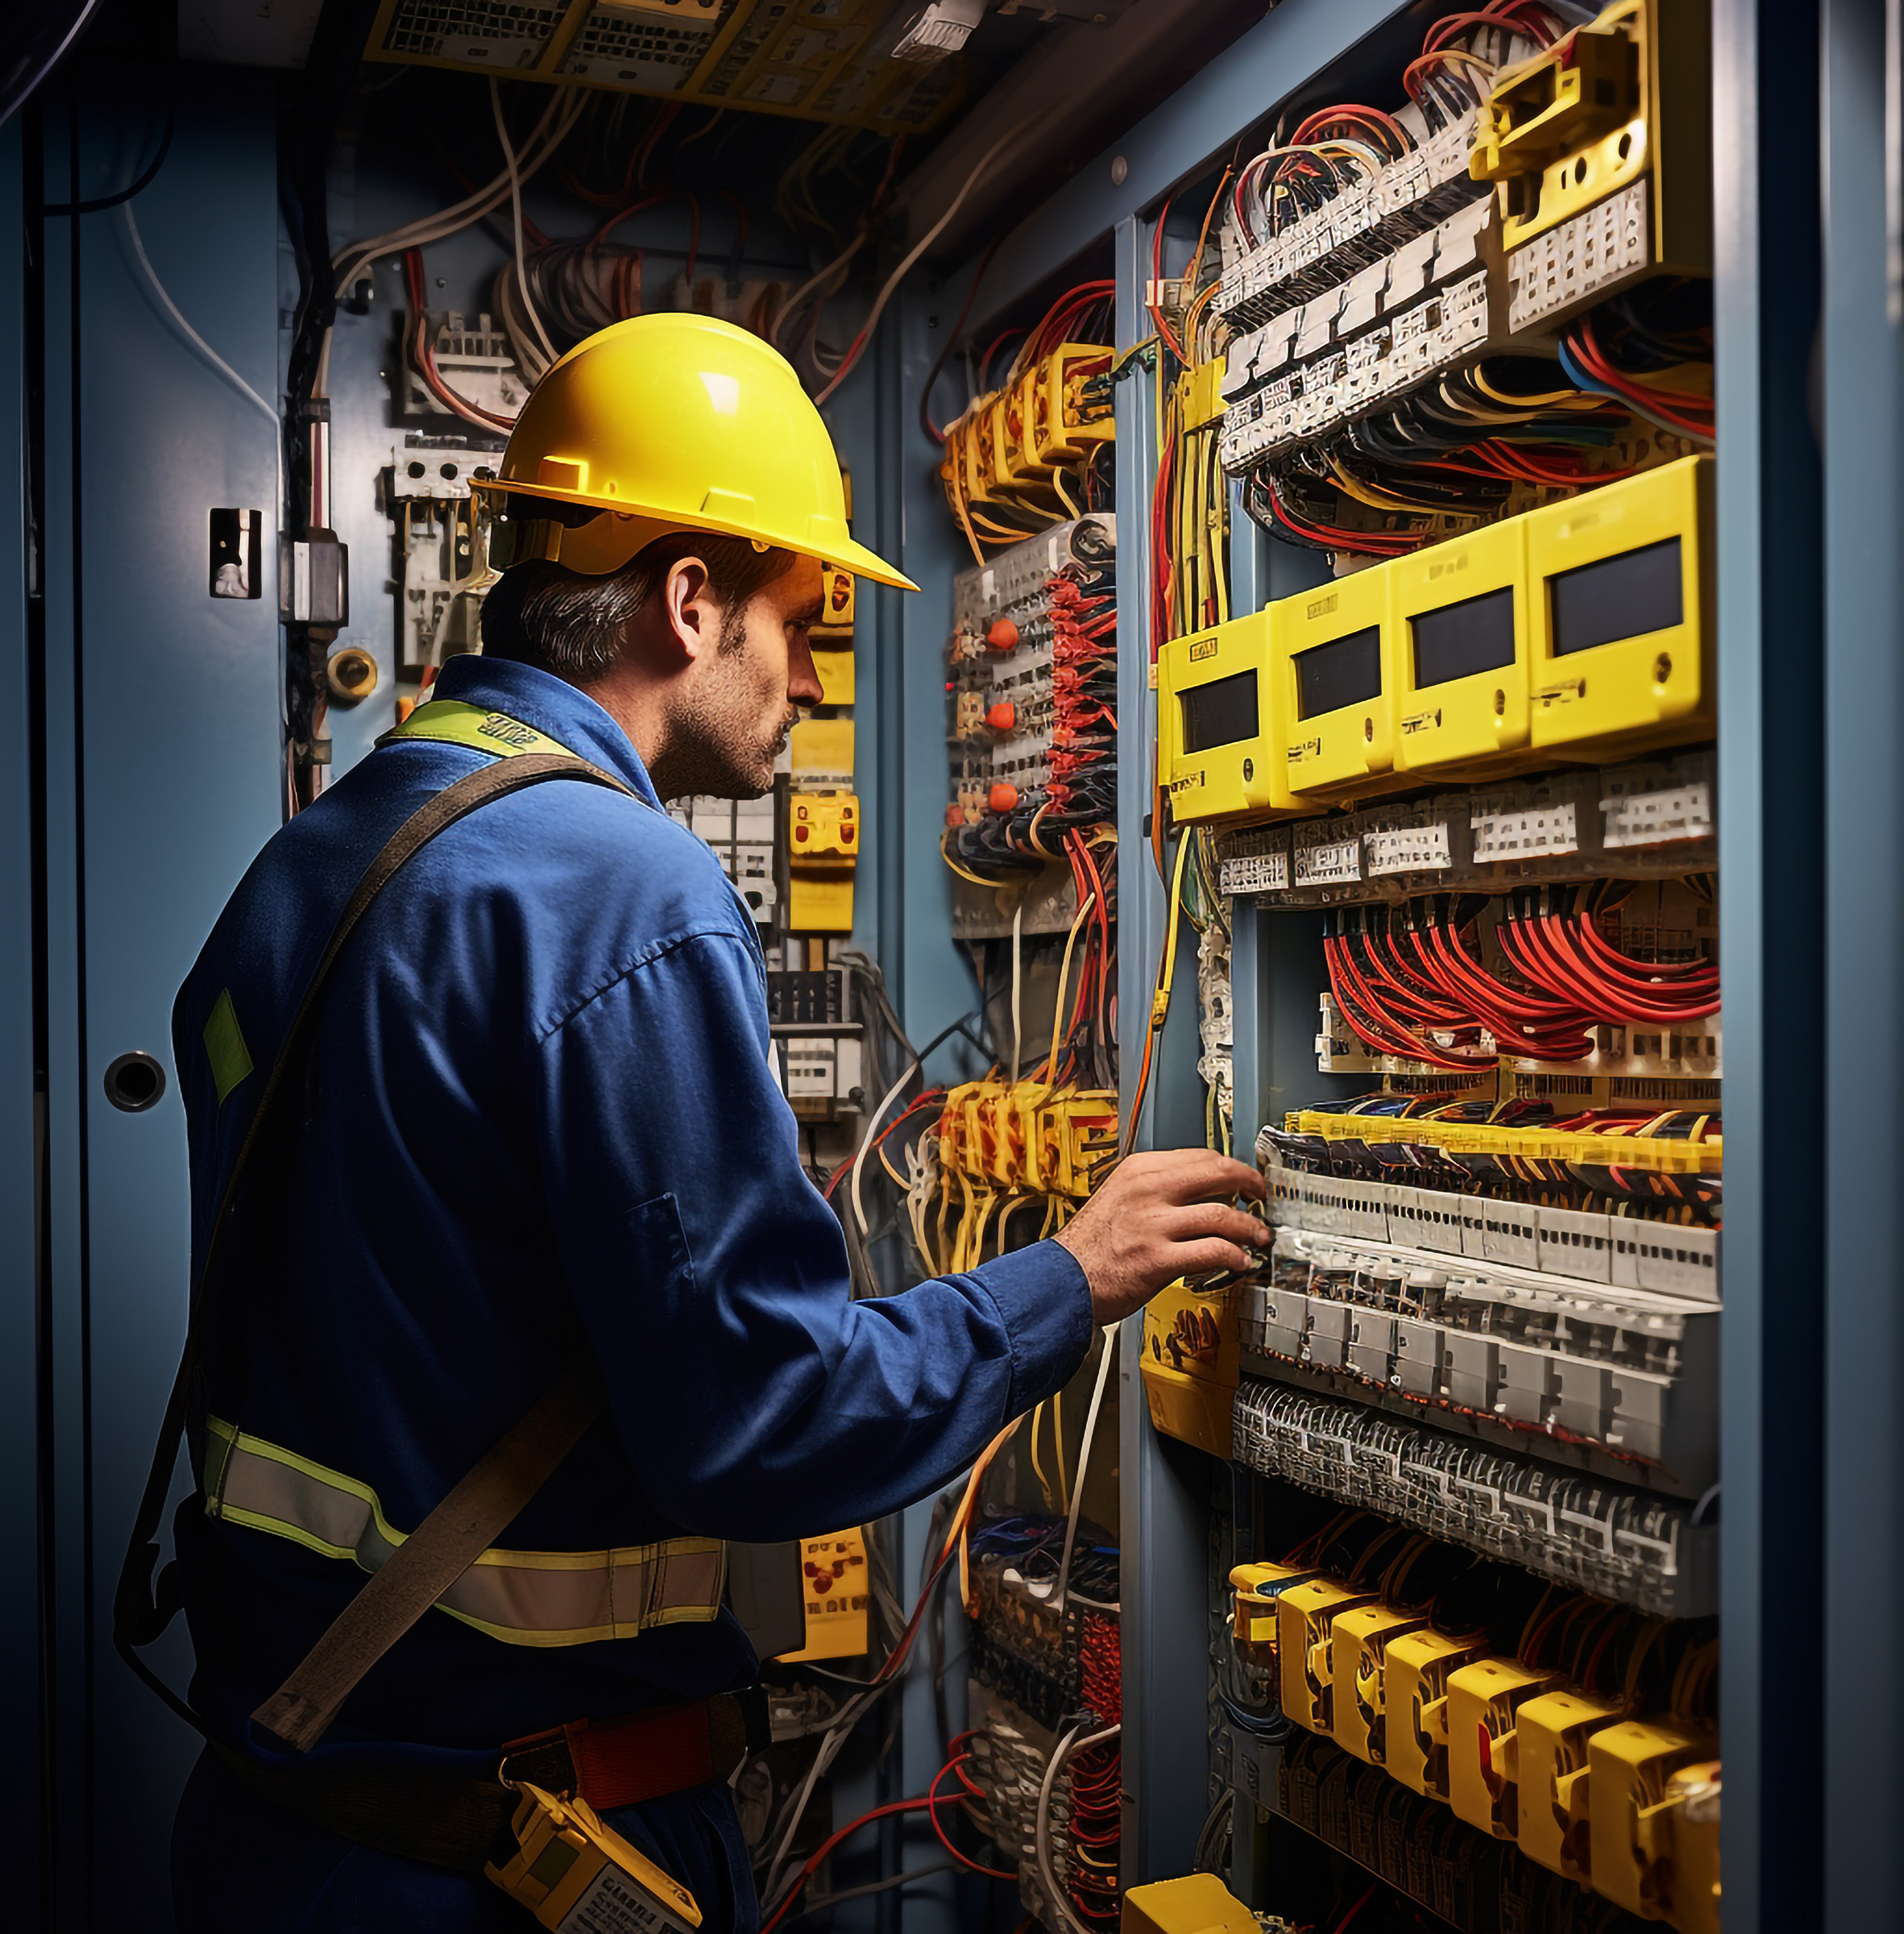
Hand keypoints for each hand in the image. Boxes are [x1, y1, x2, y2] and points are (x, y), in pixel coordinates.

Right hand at [1054, 1148, 1268, 1326]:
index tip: (1242, 1179)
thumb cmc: (1089, 1245)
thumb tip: (1199, 1191)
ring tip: (1258, 1237)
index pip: (1199, 1157)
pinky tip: (1240, 1262)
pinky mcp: (1158, 1259)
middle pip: (1218, 1174)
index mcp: (1139, 1170)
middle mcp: (1148, 1190)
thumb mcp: (1118, 1196)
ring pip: (1222, 1215)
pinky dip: (1234, 1256)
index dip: (1230, 1167)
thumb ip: (1155, 1189)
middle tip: (1261, 1196)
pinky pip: (1212, 1252)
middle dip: (1249, 1184)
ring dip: (1250, 1227)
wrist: (1062, 1279)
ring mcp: (1153, 1224)